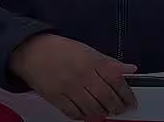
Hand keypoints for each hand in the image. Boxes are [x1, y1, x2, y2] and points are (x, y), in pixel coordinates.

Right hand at [9, 34, 137, 120]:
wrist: (32, 51)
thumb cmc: (60, 49)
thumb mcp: (88, 50)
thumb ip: (109, 62)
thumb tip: (130, 69)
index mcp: (91, 61)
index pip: (116, 80)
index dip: (127, 94)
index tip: (131, 101)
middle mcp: (82, 75)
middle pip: (106, 97)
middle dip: (117, 106)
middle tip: (120, 109)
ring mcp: (69, 88)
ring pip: (93, 108)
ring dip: (102, 113)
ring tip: (106, 111)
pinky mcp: (56, 98)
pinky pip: (74, 113)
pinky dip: (84, 116)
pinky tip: (88, 113)